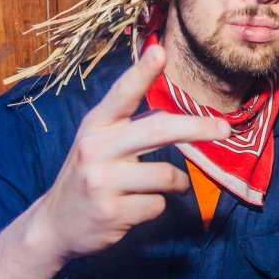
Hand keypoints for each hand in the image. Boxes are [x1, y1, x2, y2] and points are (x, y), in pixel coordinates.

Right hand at [29, 45, 229, 260]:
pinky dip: (158, 207)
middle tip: (224, 129)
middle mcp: (95, 149)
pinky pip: (158, 206)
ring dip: (178, 183)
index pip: (121, 94)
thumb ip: (128, 127)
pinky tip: (139, 208)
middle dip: (197, 128)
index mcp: (95, 127)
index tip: (160, 51)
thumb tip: (173, 114)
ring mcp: (102, 182)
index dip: (142, 72)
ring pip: (166, 175)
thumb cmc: (88, 178)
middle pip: (159, 130)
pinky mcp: (112, 212)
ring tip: (172, 187)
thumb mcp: (97, 145)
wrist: (54, 227)